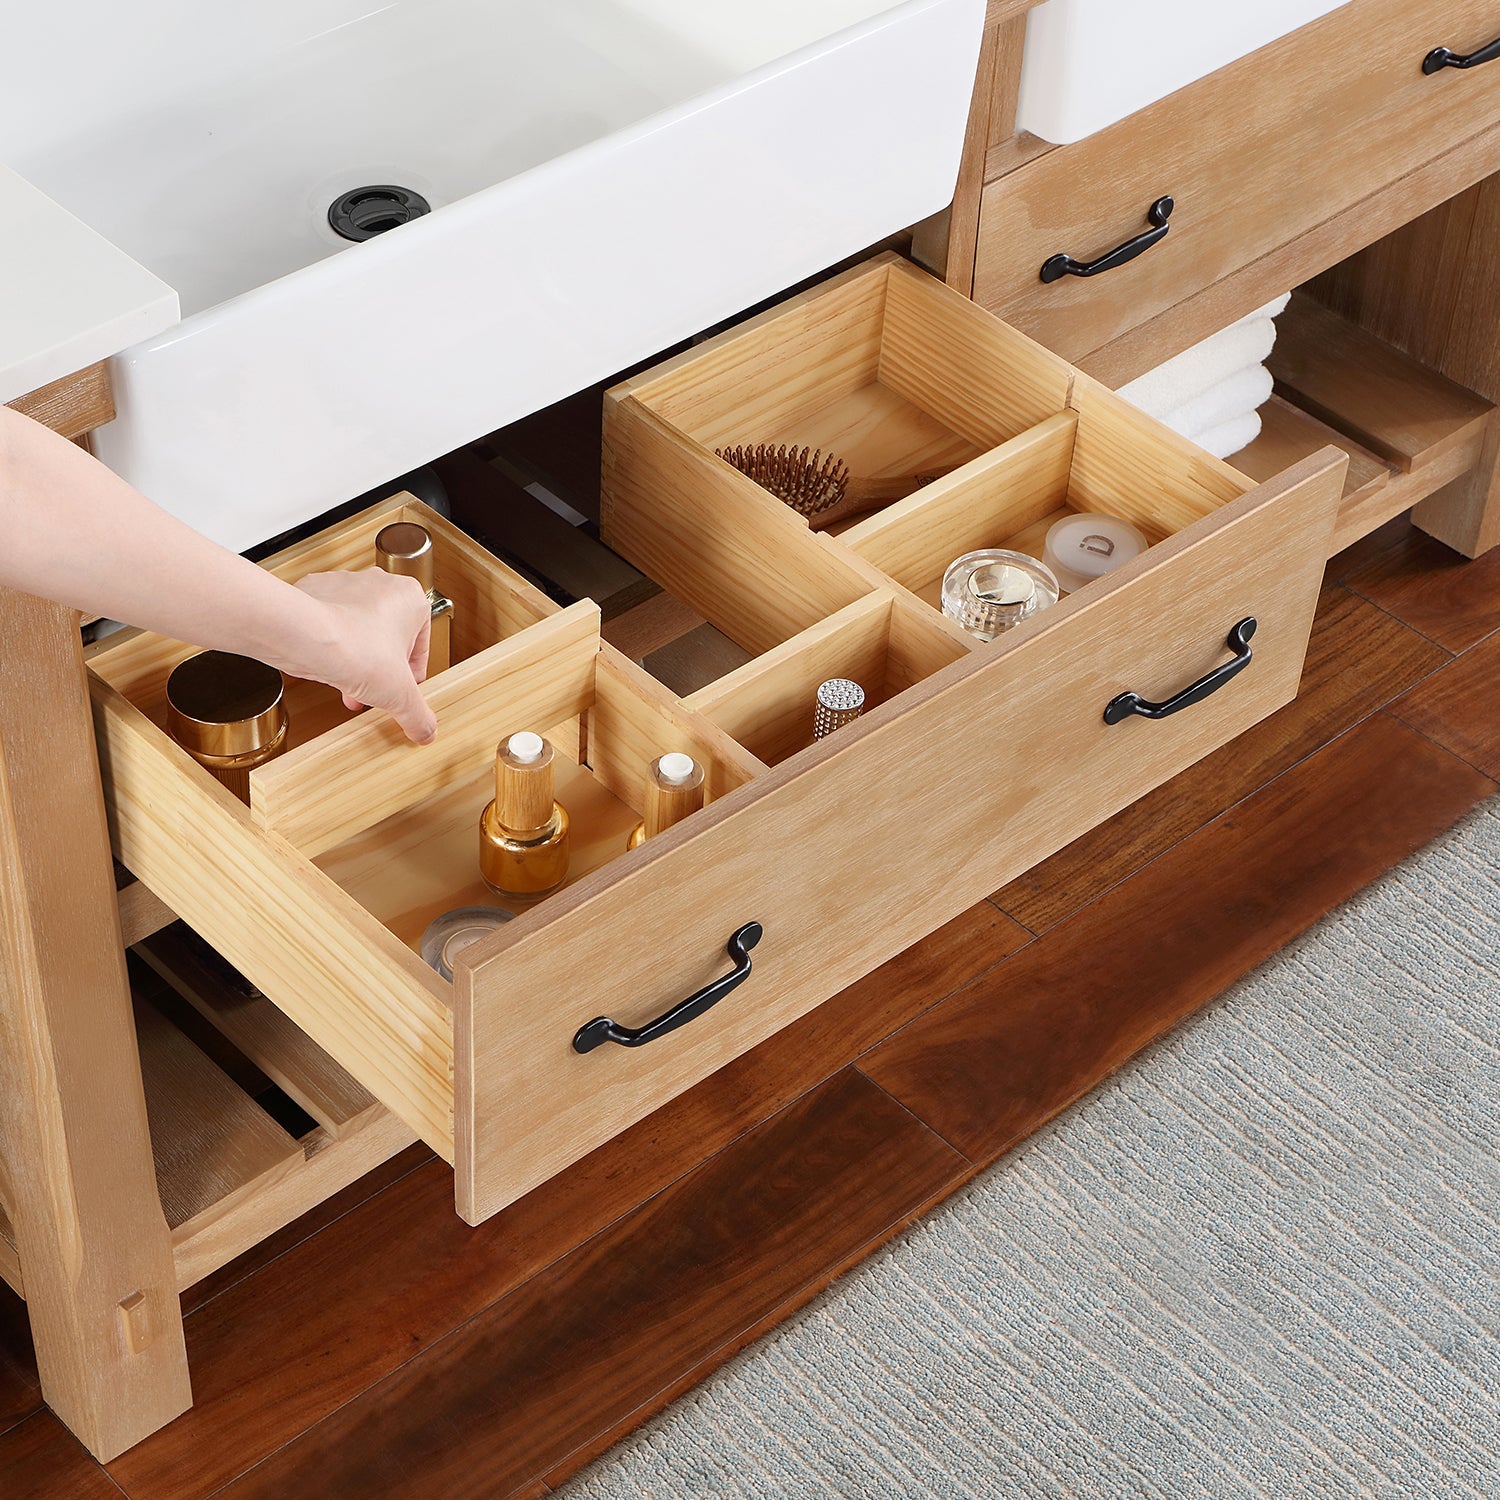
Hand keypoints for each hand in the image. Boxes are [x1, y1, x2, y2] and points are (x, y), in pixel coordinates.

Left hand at [289, 569, 436, 743]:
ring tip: (347, 682)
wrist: (304, 635)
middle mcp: (380, 584)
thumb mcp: (399, 696)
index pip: (420, 646)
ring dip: (356, 658)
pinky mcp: (316, 590)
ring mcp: (346, 584)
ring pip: (358, 628)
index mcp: (411, 598)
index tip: (400, 691)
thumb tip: (425, 730)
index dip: (409, 676)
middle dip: (379, 668)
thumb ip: (418, 715)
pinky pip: (329, 621)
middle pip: (388, 637)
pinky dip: (330, 643)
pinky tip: (328, 664)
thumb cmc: (355, 649)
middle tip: (372, 690)